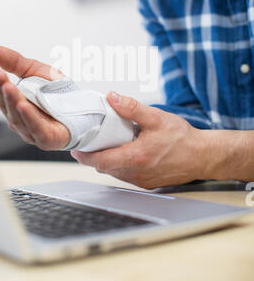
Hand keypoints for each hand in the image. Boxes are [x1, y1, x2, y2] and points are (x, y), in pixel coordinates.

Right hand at [0, 46, 70, 149]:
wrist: (85, 109)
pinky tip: (23, 105)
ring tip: (8, 87)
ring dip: (12, 101)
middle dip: (1, 88)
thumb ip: (16, 63)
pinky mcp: (46, 138)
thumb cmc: (58, 94)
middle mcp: (20, 119)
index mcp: (15, 103)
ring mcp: (31, 130)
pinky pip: (36, 128)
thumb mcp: (37, 71)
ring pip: (18, 117)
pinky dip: (29, 117)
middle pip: (7, 105)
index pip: (1, 92)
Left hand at [71, 92, 206, 188]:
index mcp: (135, 157)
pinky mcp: (148, 183)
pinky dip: (121, 165)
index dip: (85, 155)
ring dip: (108, 160)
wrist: (203, 156)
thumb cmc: (183, 138)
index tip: (76, 148)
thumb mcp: (156, 117)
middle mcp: (137, 173)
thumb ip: (131, 107)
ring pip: (115, 173)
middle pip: (104, 168)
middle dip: (94, 156)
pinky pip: (127, 175)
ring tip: (108, 144)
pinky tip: (126, 152)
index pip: (100, 161)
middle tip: (91, 142)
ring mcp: (142, 181)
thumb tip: (112, 97)